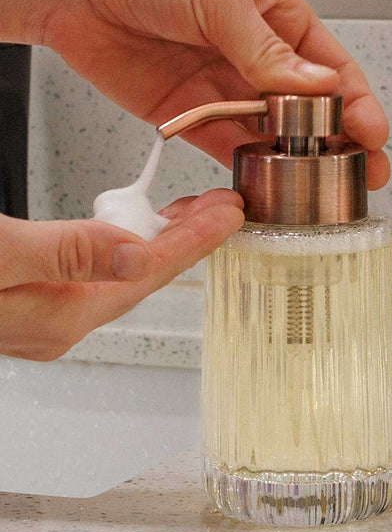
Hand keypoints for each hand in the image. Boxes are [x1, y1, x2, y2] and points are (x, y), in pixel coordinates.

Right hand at [0, 190, 242, 359]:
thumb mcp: (2, 256)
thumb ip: (66, 254)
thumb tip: (134, 256)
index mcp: (58, 317)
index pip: (147, 273)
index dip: (193, 239)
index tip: (229, 215)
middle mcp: (55, 325)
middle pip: (142, 275)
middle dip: (187, 236)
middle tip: (222, 206)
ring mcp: (41, 316)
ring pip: (118, 274)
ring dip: (157, 240)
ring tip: (190, 211)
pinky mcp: (27, 300)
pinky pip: (94, 273)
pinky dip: (121, 245)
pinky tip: (130, 232)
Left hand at [3, 0, 388, 184]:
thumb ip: (268, 50)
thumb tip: (319, 85)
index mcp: (279, 17)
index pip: (332, 66)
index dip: (357, 102)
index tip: (372, 134)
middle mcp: (259, 55)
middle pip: (311, 108)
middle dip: (340, 142)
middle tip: (363, 175)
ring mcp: (226, 87)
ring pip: (274, 134)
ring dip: (299, 161)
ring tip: (321, 191)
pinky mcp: (191, 114)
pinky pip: (228, 147)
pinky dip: (249, 169)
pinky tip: (268, 186)